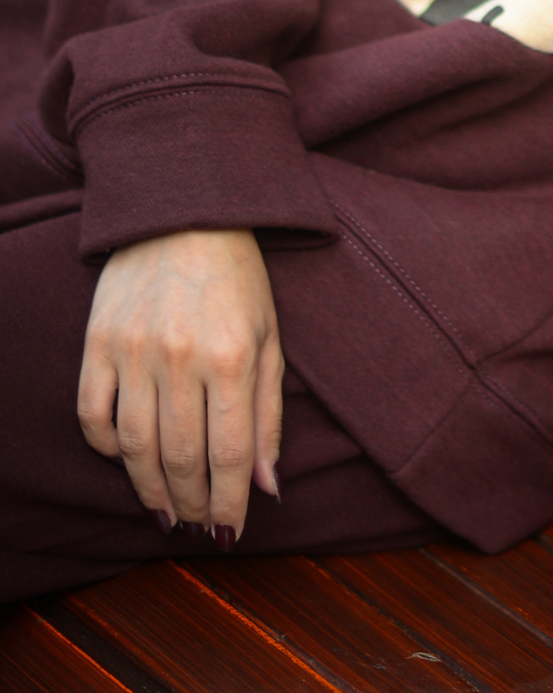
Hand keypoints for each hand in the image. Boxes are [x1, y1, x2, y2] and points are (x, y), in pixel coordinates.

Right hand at [78, 228, 282, 544]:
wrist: (184, 210)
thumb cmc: (238, 277)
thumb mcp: (269, 337)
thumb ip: (268, 414)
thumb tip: (267, 486)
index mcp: (231, 356)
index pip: (229, 455)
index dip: (229, 503)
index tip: (230, 531)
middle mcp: (179, 358)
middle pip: (179, 459)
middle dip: (192, 504)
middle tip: (198, 525)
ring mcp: (132, 350)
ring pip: (134, 448)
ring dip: (150, 490)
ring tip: (167, 510)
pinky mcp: (96, 342)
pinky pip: (93, 416)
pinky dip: (108, 447)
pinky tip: (128, 458)